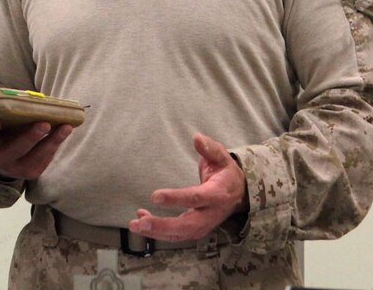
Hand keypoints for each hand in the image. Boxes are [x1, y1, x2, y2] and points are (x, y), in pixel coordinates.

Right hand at [0, 120, 72, 180]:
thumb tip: (20, 96)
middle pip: (15, 149)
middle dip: (31, 137)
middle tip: (44, 123)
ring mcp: (15, 168)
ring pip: (35, 156)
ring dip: (52, 141)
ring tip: (65, 127)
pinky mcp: (30, 172)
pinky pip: (44, 159)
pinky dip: (55, 144)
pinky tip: (64, 131)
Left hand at [128, 132, 248, 241]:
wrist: (238, 194)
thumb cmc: (226, 172)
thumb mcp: (222, 157)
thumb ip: (210, 148)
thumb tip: (197, 137)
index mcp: (217, 194)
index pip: (196, 198)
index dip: (176, 198)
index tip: (154, 196)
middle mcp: (210, 214)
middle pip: (187, 225)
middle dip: (163, 225)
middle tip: (142, 223)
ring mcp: (203, 225)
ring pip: (179, 235)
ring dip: (156, 232)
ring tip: (134, 225)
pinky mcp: (195, 229)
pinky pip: (176, 235)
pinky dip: (158, 231)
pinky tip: (140, 219)